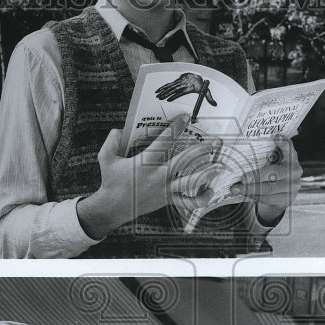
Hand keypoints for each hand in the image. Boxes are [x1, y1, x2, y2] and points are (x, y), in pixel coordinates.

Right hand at [77, 115, 210, 237]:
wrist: (113, 208)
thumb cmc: (110, 181)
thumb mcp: (105, 158)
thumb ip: (111, 140)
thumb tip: (119, 129)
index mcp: (144, 163)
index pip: (163, 142)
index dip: (176, 128)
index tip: (186, 117)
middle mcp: (157, 176)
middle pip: (184, 161)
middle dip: (200, 150)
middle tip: (214, 141)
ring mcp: (164, 189)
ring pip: (190, 182)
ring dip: (206, 174)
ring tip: (220, 165)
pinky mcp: (168, 199)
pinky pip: (188, 201)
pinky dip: (201, 198)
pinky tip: (209, 190)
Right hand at [155, 73, 217, 104]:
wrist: (195, 75)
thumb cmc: (200, 85)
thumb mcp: (206, 91)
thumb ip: (209, 98)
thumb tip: (215, 104)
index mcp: (189, 87)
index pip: (180, 91)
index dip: (175, 95)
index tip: (169, 99)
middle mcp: (182, 84)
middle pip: (173, 89)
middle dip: (166, 93)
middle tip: (160, 98)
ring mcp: (178, 83)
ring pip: (169, 87)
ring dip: (163, 91)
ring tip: (157, 95)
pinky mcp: (175, 82)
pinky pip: (168, 85)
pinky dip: (162, 87)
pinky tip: (158, 91)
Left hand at [214, 135, 301, 223]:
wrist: (283, 195)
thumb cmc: (273, 175)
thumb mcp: (272, 164)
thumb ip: (265, 159)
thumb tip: (240, 159)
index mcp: (291, 158)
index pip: (289, 148)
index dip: (284, 143)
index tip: (276, 136)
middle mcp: (294, 170)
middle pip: (273, 173)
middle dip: (256, 176)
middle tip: (242, 178)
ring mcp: (293, 186)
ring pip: (268, 188)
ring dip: (250, 189)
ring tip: (236, 188)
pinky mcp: (288, 199)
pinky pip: (268, 198)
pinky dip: (254, 196)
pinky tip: (245, 193)